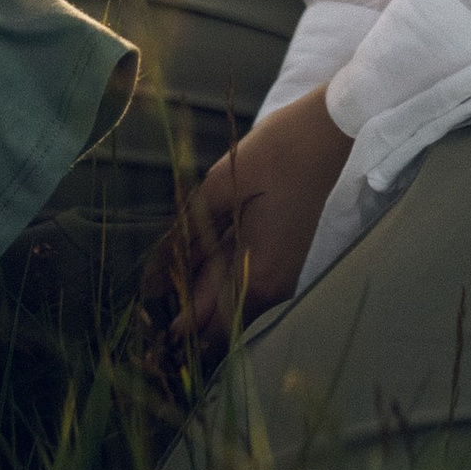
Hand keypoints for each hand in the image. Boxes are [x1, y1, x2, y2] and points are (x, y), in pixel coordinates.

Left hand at [144, 87, 355, 358]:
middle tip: (149, 321)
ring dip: (200, 302)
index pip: (211, 326)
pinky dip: (217, 282)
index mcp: (258, 274)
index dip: (178, 334)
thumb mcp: (217, 190)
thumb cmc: (272, 156)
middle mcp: (273, 286)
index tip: (147, 334)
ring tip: (162, 291)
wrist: (323, 134)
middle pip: (222, 322)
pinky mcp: (282, 262)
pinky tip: (193, 267)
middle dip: (187, 323)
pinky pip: (243, 285)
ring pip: (232, 304)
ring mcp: (281, 276)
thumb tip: (156, 277)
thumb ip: (186, 237)